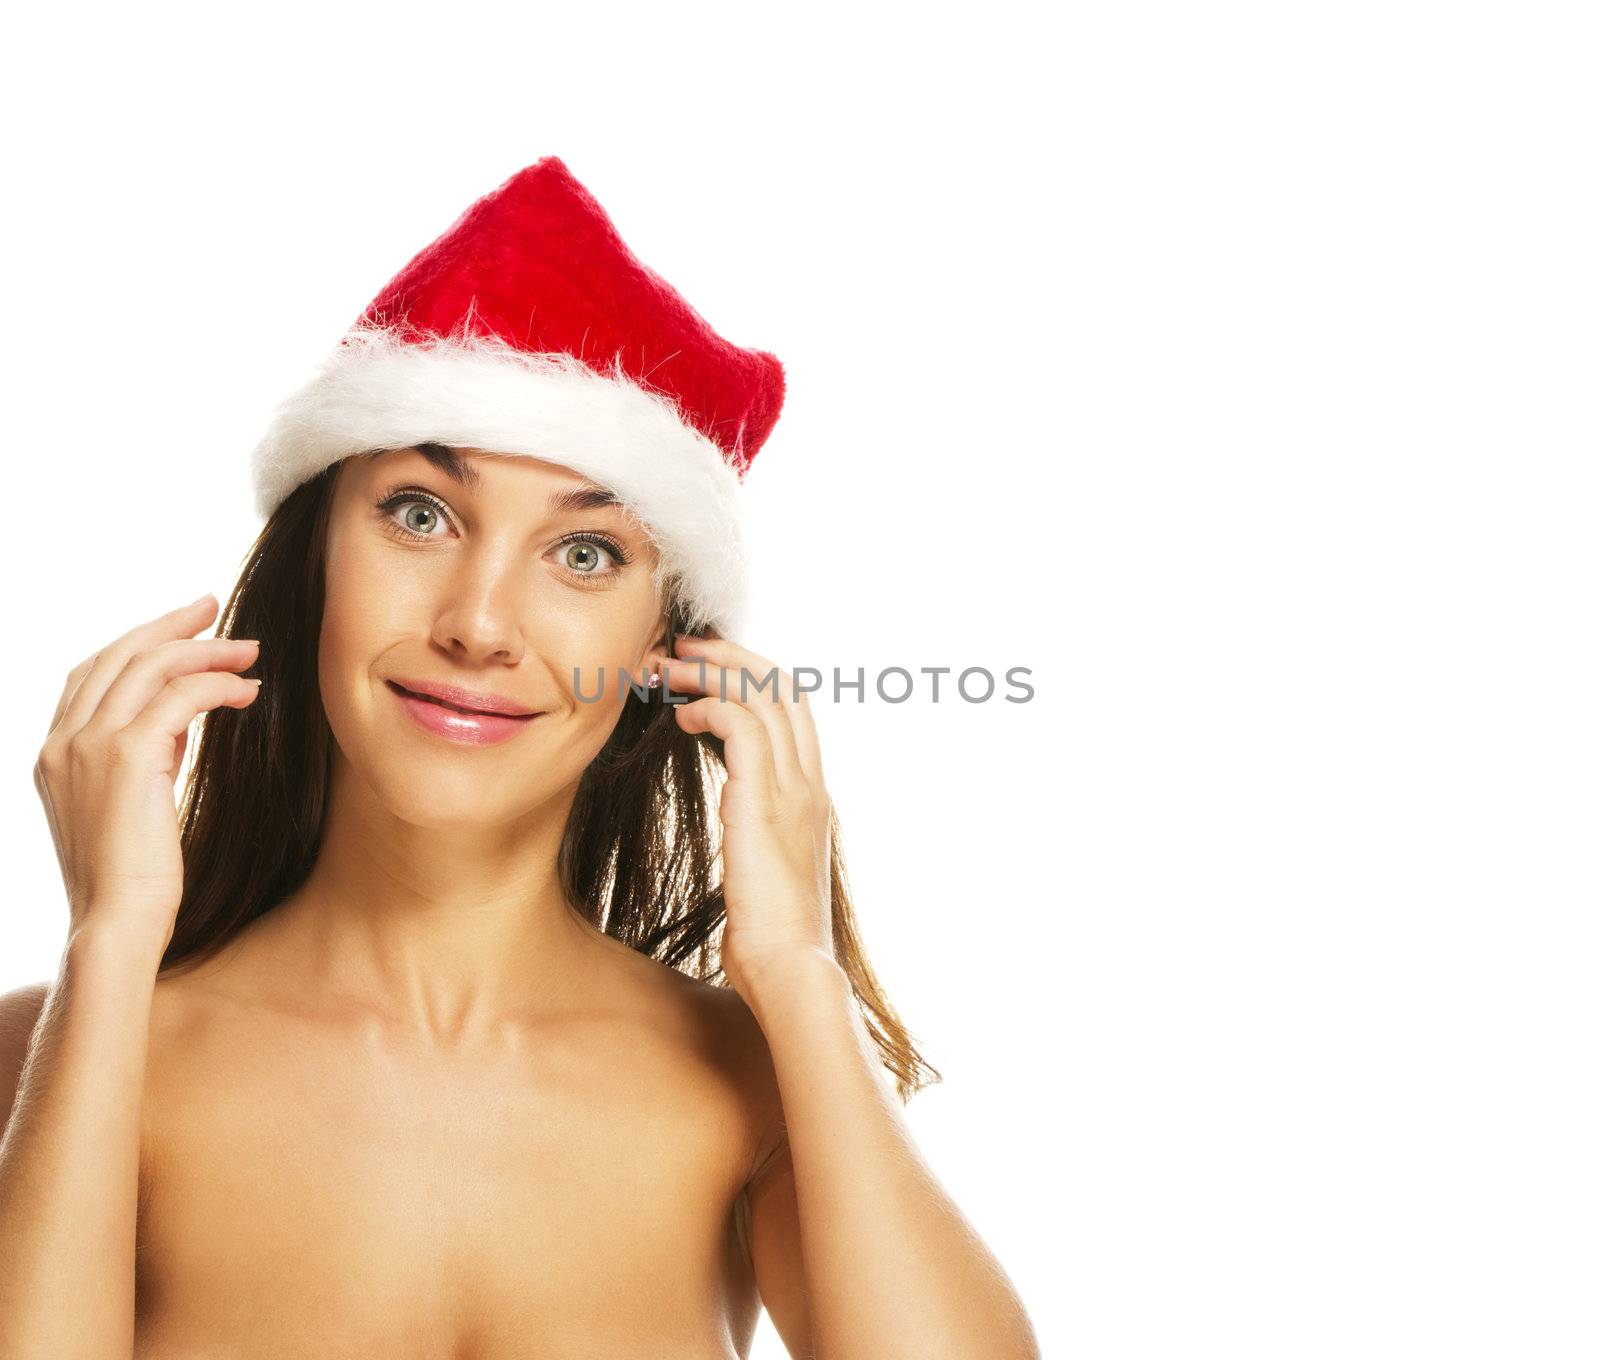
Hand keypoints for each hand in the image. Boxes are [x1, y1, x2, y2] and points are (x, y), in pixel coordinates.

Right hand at [33, 593, 263, 947]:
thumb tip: (180, 716)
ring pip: (150, 667)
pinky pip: (180, 696)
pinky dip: (218, 684)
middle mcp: (61, 741)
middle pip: (117, 654)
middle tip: (214, 606)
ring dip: (206, 650)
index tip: (181, 625)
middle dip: (170, 625)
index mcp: (52, 752)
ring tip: (250, 650)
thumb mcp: (129, 803)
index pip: (91, 673)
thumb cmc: (131, 878)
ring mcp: (87, 745)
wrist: (116, 922)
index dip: (136, 641)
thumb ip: (144, 754)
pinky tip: (248, 692)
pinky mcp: (127, 756)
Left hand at [645, 635, 833, 999]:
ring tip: (668, 669)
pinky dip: (710, 706)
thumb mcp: (767, 875)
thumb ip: (758, 837)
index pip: (795, 711)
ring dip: (711, 671)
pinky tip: (680, 717)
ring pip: (762, 694)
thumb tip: (737, 826)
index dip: (754, 679)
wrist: (790, 969)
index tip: (709, 670)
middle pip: (784, 687)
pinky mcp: (764, 799)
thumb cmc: (772, 940)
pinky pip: (741, 723)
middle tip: (684, 646)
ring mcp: (793, 788)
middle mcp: (810, 784)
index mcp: (813, 798)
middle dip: (732, 656)